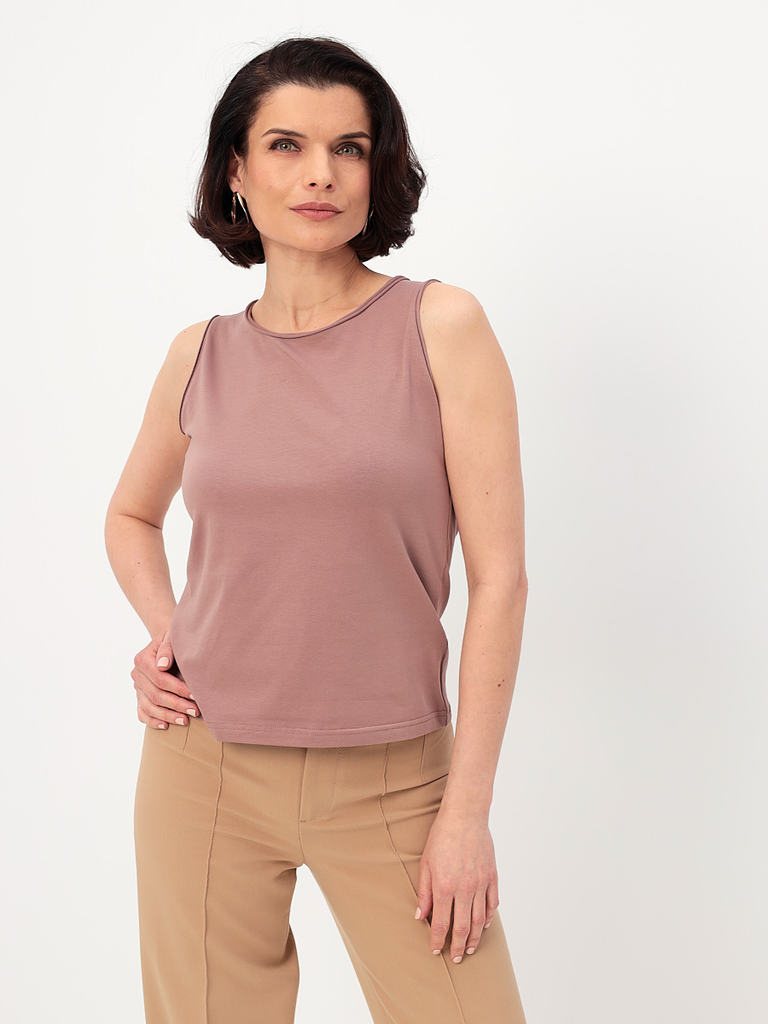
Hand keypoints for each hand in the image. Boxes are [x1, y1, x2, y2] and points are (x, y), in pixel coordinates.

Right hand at [131, 630, 199, 729]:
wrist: (165, 641)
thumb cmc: (172, 639)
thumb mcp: (171, 637)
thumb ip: (167, 649)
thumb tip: (162, 666)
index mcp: (142, 660)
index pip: (160, 679)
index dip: (178, 689)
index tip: (195, 695)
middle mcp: (137, 675)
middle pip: (156, 695)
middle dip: (177, 705)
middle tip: (195, 711)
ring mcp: (137, 687)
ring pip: (149, 707)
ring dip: (168, 716)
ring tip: (185, 721)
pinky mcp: (139, 696)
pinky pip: (142, 712)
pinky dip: (152, 721)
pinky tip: (165, 726)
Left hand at [414, 810, 498, 962]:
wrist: (465, 816)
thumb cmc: (442, 836)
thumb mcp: (426, 863)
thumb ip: (424, 892)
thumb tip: (420, 916)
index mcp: (445, 887)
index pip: (441, 923)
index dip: (437, 940)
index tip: (435, 950)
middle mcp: (464, 889)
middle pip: (463, 927)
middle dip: (458, 947)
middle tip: (456, 958)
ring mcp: (480, 883)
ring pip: (479, 920)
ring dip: (475, 937)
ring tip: (470, 948)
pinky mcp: (492, 876)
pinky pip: (492, 903)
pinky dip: (489, 917)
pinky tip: (484, 925)